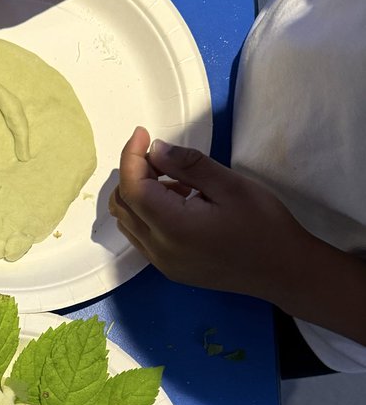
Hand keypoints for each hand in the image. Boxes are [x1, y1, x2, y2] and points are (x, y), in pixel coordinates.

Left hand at [109, 127, 312, 302]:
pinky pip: (142, 237)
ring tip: (177, 181)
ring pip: (128, 222)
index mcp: (173, 227)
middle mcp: (159, 250)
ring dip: (140, 194)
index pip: (132, 188)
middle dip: (133, 174)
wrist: (282, 271)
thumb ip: (188, 165)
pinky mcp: (170, 269)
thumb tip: (156, 149)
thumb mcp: (230, 185)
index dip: (131, 157)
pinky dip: (148, 214)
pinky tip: (179, 202)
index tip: (143, 133)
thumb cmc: (264, 225)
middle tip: (162, 157)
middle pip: (122, 205)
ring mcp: (162, 263)